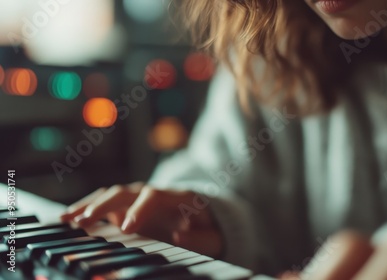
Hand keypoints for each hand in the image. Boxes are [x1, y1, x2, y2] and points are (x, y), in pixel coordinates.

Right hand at [60, 182, 222, 257]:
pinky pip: (104, 203)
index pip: (155, 196)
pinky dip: (86, 208)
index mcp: (176, 197)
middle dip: (106, 204)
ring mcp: (138, 197)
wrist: (201, 216)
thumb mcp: (212, 236)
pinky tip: (67, 218)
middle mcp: (153, 192)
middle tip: (87, 221)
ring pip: (110, 194)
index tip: (127, 227)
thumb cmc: (206, 227)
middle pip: (127, 191)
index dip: (140, 209)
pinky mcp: (127, 205)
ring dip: (89, 204)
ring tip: (68, 219)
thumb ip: (200, 238)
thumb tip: (179, 236)